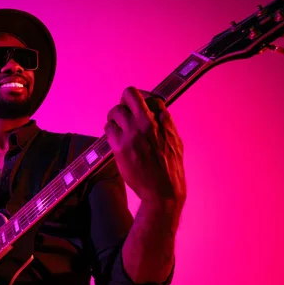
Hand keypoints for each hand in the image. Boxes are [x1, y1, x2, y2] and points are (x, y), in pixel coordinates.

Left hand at [104, 86, 185, 207]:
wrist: (163, 190)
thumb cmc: (170, 169)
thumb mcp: (175, 141)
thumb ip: (165, 125)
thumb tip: (157, 114)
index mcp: (163, 121)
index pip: (151, 97)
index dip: (142, 102)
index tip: (138, 108)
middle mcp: (147, 123)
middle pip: (129, 94)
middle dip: (124, 102)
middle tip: (123, 112)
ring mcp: (132, 133)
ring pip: (115, 111)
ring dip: (114, 118)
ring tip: (117, 127)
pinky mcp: (120, 146)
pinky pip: (108, 128)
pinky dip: (110, 131)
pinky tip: (114, 138)